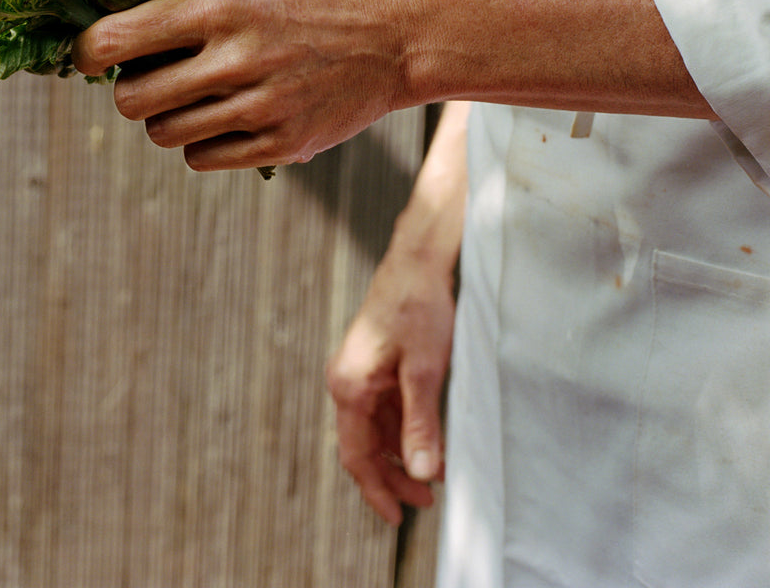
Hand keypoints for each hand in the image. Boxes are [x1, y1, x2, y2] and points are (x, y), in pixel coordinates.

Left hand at [71, 0, 414, 171]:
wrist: (403, 39)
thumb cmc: (327, 0)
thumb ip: (203, 10)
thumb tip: (135, 33)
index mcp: (225, 7)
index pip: (122, 37)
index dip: (87, 51)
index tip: (85, 56)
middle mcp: (235, 58)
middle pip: (133, 100)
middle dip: (128, 93)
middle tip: (146, 81)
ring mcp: (258, 107)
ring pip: (164, 134)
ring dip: (166, 120)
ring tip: (195, 98)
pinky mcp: (280, 145)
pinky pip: (204, 158)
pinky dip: (202, 144)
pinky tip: (225, 121)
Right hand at [325, 242, 454, 525]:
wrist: (417, 263)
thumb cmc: (418, 308)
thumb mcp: (425, 370)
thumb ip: (421, 423)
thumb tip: (422, 472)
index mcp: (349, 386)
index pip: (356, 456)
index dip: (376, 491)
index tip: (399, 518)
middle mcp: (345, 381)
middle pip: (362, 446)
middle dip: (392, 477)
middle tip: (427, 501)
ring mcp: (358, 372)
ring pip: (374, 430)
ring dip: (400, 454)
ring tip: (435, 475)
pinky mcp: (373, 365)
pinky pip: (383, 410)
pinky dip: (403, 430)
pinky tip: (429, 440)